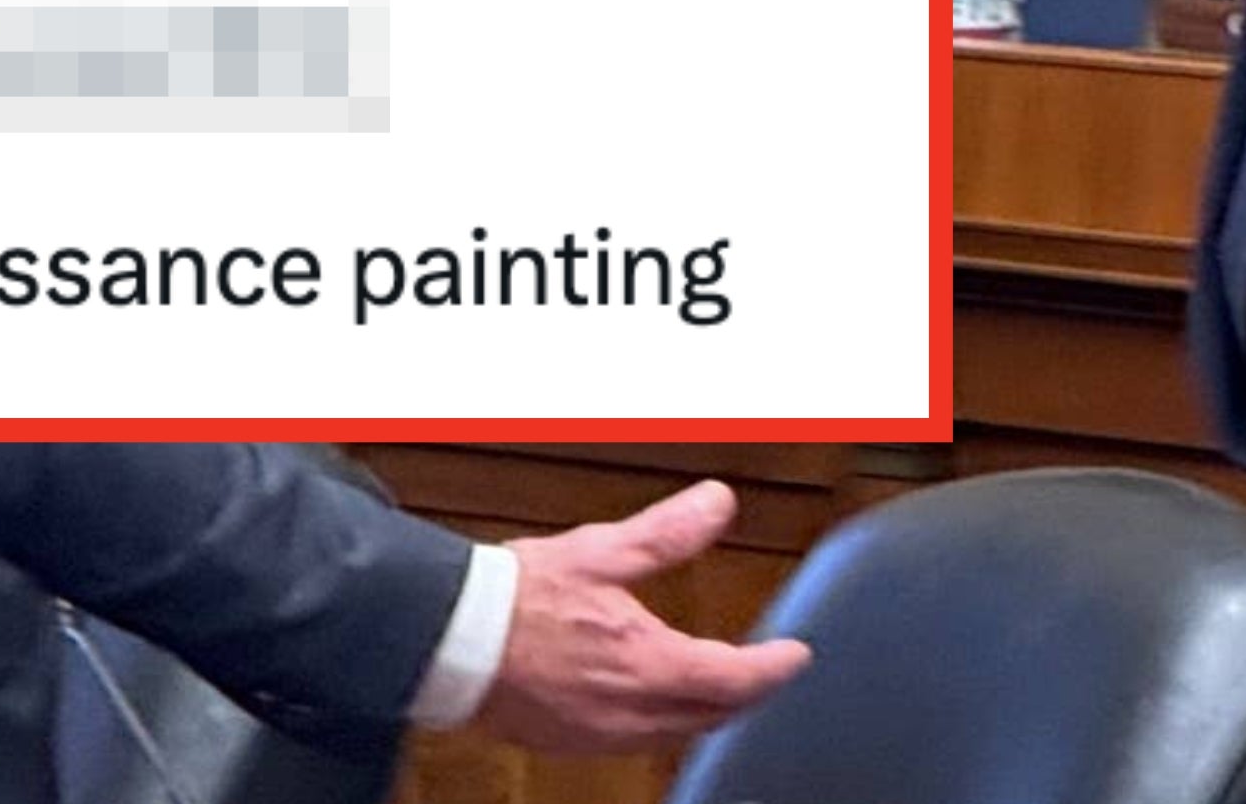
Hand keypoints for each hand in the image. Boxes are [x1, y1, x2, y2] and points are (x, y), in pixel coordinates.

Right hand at [472, 479, 812, 753]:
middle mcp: (629, 712)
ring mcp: (599, 734)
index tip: (795, 655)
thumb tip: (716, 504)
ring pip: (674, 733)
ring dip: (705, 711)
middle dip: (745, 694)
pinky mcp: (570, 741)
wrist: (449, 639)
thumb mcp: (600, 553)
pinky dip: (662, 722)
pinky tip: (654, 704)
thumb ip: (666, 533)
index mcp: (645, 666)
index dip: (773, 669)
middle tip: (767, 672)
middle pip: (710, 715)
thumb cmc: (516, 599)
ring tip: (719, 688)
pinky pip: (636, 741)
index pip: (733, 680)